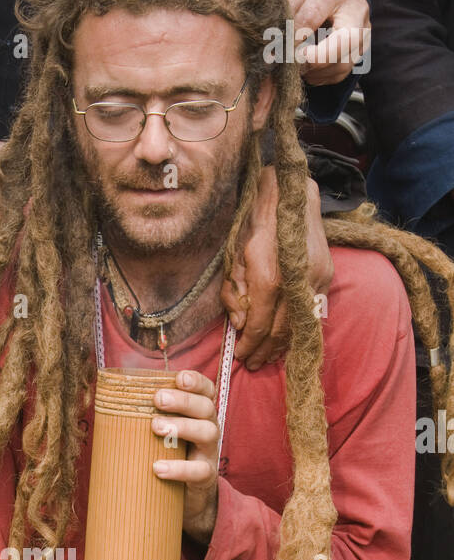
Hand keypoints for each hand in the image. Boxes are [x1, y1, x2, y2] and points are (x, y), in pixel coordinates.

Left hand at [152, 371, 219, 544]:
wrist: (186, 498)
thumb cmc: (167, 455)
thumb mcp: (160, 433)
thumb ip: (144, 417)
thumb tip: (104, 400)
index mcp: (197, 414)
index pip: (205, 391)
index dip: (196, 382)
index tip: (179, 378)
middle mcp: (208, 428)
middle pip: (205, 407)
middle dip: (182, 400)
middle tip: (157, 399)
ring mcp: (208, 452)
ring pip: (207, 432)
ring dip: (182, 427)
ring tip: (156, 427)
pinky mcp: (205, 476)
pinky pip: (199, 470)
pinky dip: (179, 468)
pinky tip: (158, 468)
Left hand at [221, 168, 332, 368]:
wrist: (290, 195)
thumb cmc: (255, 223)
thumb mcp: (233, 256)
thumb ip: (233, 293)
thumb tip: (240, 325)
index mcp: (268, 278)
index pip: (258, 325)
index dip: (248, 345)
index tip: (239, 356)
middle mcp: (295, 282)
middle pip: (279, 331)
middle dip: (264, 351)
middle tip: (252, 364)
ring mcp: (314, 279)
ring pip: (298, 325)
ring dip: (282, 346)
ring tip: (267, 358)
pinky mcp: (326, 275)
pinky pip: (311, 312)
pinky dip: (297, 329)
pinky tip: (286, 339)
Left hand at [285, 0, 369, 85]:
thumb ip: (286, 10)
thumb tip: (274, 43)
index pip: (312, 18)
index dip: (292, 37)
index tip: (277, 50)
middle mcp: (357, 13)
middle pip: (341, 44)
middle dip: (313, 59)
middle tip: (293, 62)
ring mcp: (363, 34)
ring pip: (342, 64)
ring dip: (315, 71)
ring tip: (297, 65)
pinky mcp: (359, 52)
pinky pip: (340, 73)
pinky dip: (320, 76)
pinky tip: (307, 69)